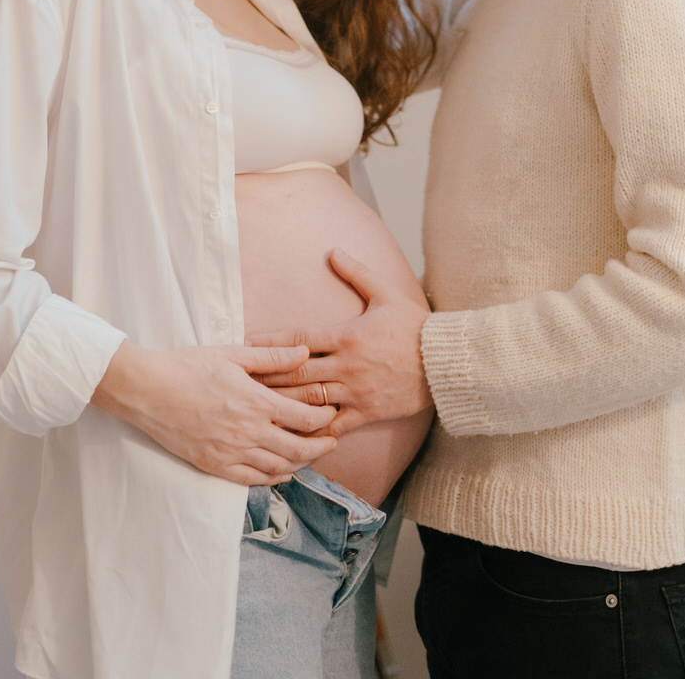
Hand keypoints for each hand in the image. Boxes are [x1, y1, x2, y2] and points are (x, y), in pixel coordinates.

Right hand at [91, 340, 337, 485]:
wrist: (148, 391)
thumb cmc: (189, 366)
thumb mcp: (233, 354)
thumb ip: (272, 357)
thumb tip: (304, 352)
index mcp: (256, 403)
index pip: (305, 419)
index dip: (325, 419)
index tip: (332, 414)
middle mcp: (248, 432)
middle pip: (298, 449)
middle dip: (321, 446)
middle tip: (332, 440)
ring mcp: (230, 453)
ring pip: (278, 469)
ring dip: (300, 464)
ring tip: (310, 455)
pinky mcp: (213, 466)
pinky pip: (251, 480)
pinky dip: (273, 478)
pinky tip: (281, 471)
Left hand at [248, 248, 433, 436]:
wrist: (446, 363)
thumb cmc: (415, 327)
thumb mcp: (386, 295)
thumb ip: (357, 273)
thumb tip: (333, 250)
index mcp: (346, 335)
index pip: (299, 338)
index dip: (270, 341)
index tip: (246, 342)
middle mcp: (346, 366)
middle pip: (296, 371)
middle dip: (266, 374)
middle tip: (239, 378)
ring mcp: (355, 392)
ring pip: (309, 400)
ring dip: (282, 403)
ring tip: (255, 406)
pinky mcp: (366, 413)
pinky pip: (334, 426)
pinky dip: (312, 431)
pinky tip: (293, 434)